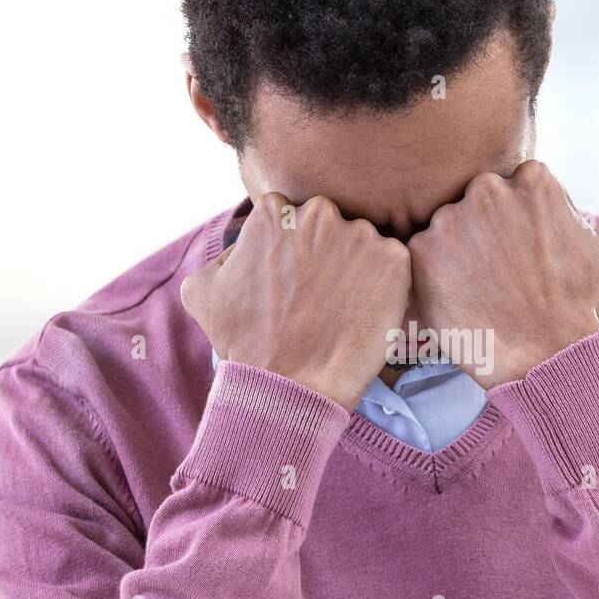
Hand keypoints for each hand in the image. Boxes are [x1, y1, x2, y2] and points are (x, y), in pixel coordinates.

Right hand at [181, 192, 411, 410]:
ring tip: (342, 310)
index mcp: (275, 211)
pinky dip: (386, 286)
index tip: (295, 280)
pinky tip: (365, 313)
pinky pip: (394, 265)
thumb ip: (223, 254)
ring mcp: (360, 235)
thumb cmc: (244, 344)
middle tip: (320, 297)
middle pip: (329, 224)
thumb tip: (242, 247)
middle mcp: (318, 213)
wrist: (290, 386)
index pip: (291, 216)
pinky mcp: (394, 261)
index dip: (294, 251)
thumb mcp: (203, 290)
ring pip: (362, 244)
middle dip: (327, 252)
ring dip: (358, 269)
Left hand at [408, 159, 598, 388]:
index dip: (515, 219)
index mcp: (531, 180)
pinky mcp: (421, 251)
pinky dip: (433, 274)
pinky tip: (458, 297)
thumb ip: (572, 212)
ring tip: (479, 288)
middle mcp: (488, 189)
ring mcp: (450, 219)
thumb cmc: (577, 304)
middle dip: (484, 228)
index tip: (519, 246)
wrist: (546, 355)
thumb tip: (561, 207)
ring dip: (456, 251)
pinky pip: (422, 254)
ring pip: (447, 225)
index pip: (513, 185)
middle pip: (477, 200)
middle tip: (497, 269)